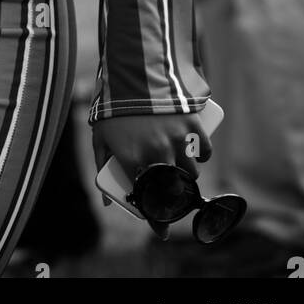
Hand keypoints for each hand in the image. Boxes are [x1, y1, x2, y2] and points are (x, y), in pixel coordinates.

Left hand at [92, 112, 211, 240]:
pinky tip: (197, 155)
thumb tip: (107, 202)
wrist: (133, 70)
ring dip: (187, 176)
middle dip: (174, 198)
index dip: (157, 221)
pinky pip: (204, 151)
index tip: (161, 232)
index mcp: (133, 159)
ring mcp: (177, 140)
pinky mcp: (192, 126)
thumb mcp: (100, 134)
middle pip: (173, 190)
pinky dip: (202, 156)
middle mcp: (157, 154)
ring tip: (180, 169)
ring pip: (191, 174)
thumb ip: (102, 165)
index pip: (148, 201)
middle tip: (171, 194)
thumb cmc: (112, 105)